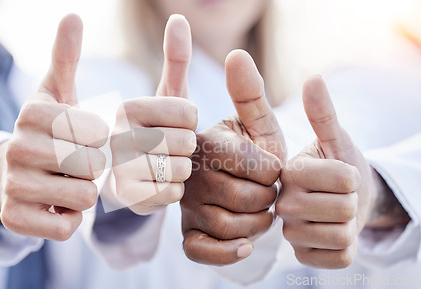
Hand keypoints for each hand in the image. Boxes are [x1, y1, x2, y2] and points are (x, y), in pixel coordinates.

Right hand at [0, 14, 108, 240]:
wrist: (11, 174)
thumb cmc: (46, 131)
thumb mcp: (54, 92)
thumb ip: (65, 56)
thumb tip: (73, 15)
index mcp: (32, 112)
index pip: (98, 131)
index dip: (100, 138)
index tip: (83, 137)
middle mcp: (16, 147)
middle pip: (93, 164)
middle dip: (93, 166)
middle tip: (76, 163)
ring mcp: (12, 186)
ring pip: (84, 197)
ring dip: (84, 193)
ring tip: (67, 181)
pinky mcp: (14, 220)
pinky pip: (67, 227)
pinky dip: (69, 219)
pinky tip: (56, 205)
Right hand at [110, 15, 197, 214]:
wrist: (110, 176)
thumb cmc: (146, 131)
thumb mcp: (161, 95)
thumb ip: (174, 59)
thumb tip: (180, 18)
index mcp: (126, 107)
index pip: (189, 113)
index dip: (190, 121)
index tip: (173, 124)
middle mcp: (115, 136)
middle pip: (186, 142)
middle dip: (184, 147)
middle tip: (165, 148)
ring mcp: (115, 169)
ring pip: (180, 170)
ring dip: (178, 171)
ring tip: (157, 165)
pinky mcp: (124, 198)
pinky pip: (170, 195)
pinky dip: (168, 192)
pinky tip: (152, 185)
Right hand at [181, 50, 285, 264]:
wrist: (237, 184)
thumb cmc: (251, 150)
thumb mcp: (256, 122)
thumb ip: (249, 92)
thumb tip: (236, 53)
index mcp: (205, 141)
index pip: (255, 165)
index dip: (273, 171)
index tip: (271, 167)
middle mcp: (190, 172)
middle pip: (245, 198)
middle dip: (268, 199)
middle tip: (267, 191)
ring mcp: (185, 204)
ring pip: (228, 226)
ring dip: (257, 224)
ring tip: (260, 212)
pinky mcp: (187, 232)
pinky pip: (200, 250)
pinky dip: (226, 252)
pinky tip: (244, 245)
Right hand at [276, 76, 376, 268]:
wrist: (339, 201)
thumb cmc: (336, 166)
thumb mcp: (334, 139)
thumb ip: (323, 113)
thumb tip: (312, 79)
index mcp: (286, 172)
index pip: (344, 179)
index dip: (353, 176)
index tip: (338, 174)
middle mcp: (279, 203)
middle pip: (344, 208)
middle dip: (352, 201)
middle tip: (336, 196)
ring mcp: (288, 232)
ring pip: (342, 236)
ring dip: (349, 225)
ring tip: (332, 216)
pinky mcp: (301, 256)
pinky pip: (339, 258)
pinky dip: (346, 248)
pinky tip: (329, 235)